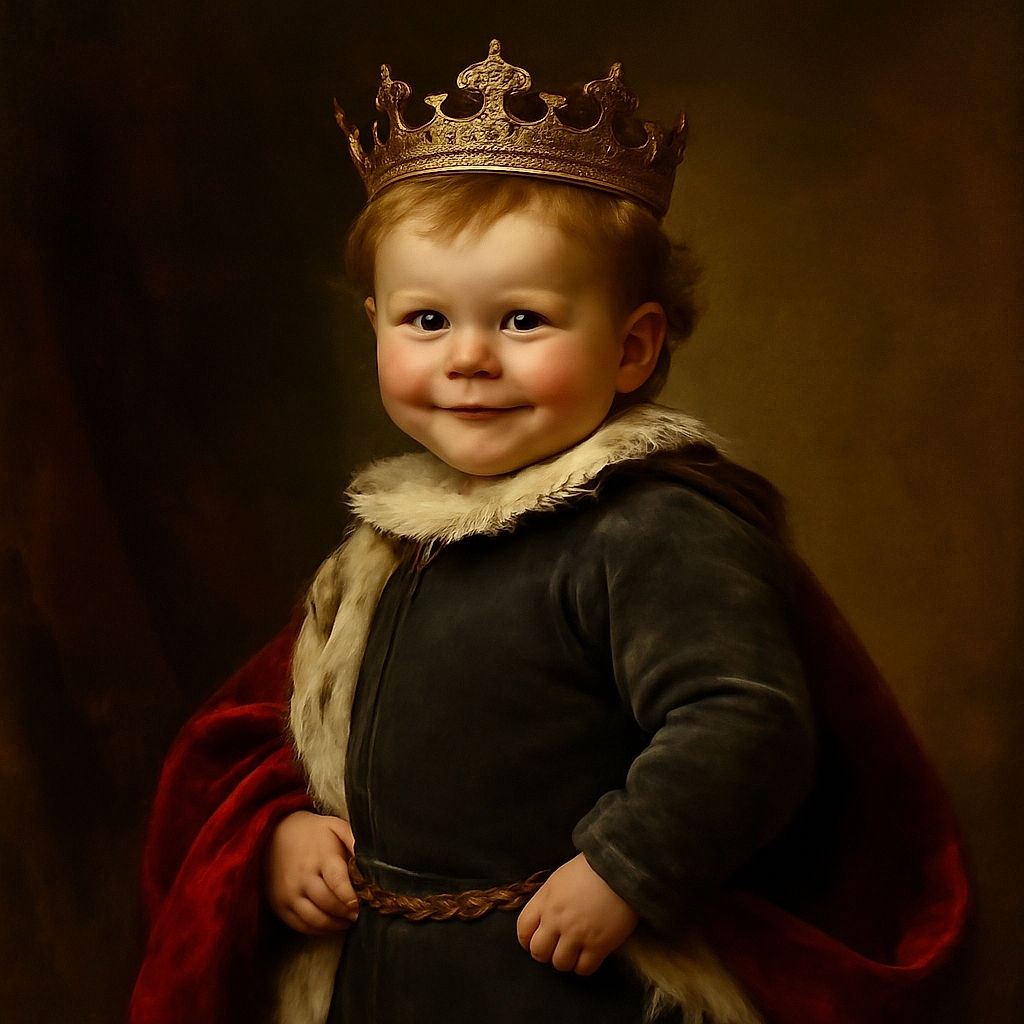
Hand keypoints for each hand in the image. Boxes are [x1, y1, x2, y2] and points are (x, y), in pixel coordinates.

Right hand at [264, 810, 358, 935]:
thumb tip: (372, 857)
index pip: (337, 882)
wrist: (274, 834)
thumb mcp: (335, 827)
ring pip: (316, 919)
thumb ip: (354, 840)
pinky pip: (301, 926)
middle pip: (328, 903)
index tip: (359, 905)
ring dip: (335, 925)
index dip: (350, 897)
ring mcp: (290, 893)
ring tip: (347, 921)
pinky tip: (330, 924)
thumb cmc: (313, 833)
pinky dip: (319, 930)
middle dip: (347, 913)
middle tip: (359, 914)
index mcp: (321, 857)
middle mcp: (303, 877)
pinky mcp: (280, 905)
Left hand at [516, 853, 638, 975]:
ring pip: (560, 964)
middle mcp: (556, 920)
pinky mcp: (598, 945)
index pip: (523, 930)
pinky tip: (589, 955)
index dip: (527, 939)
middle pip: (539, 952)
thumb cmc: (591, 868)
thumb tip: (544, 917)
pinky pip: (584, 969)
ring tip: (574, 952)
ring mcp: (577, 934)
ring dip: (566, 960)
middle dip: (545, 953)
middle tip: (556, 948)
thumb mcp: (559, 877)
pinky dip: (584, 966)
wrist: (620, 868)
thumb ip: (548, 899)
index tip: (535, 940)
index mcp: (545, 900)